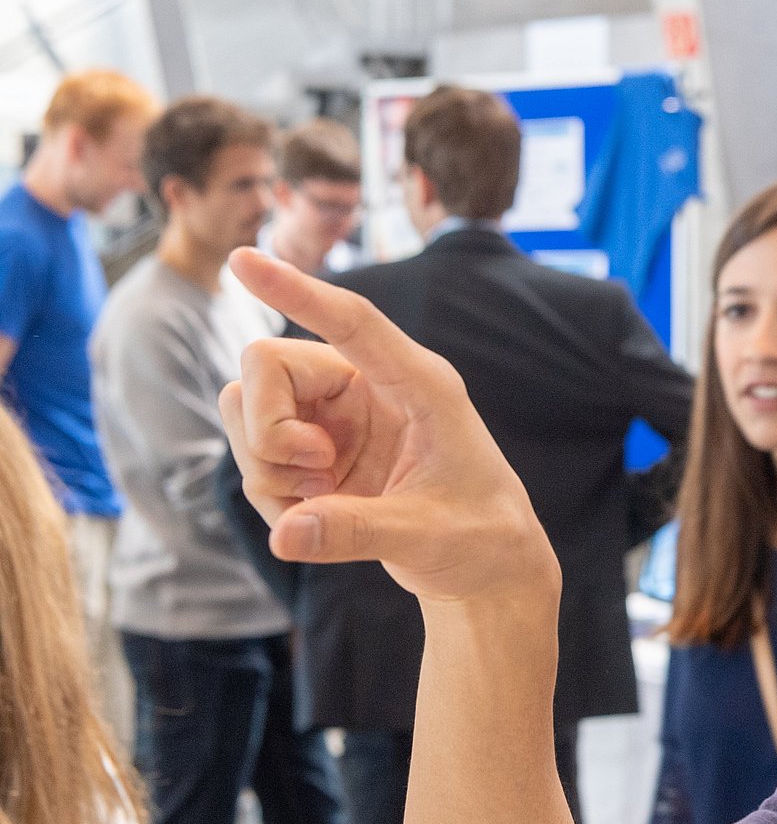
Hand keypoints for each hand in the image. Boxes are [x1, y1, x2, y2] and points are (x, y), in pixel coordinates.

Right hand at [218, 248, 557, 604]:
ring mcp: (333, 417)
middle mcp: (368, 387)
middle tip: (316, 473)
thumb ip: (360, 531)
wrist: (484, 564)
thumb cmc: (480, 537)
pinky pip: (252, 454)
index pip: (352, 323)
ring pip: (247, 407)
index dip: (300, 292)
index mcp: (420, 385)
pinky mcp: (312, 449)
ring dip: (266, 466)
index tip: (244, 259)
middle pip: (267, 363)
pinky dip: (271, 494)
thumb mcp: (430, 536)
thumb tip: (286, 536)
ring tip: (326, 501)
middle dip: (268, 428)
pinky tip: (319, 517)